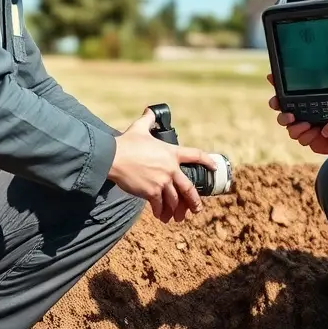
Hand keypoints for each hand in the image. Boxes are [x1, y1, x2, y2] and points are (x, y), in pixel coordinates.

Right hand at [107, 107, 217, 222]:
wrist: (113, 157)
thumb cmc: (126, 143)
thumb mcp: (140, 128)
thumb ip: (148, 120)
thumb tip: (149, 110)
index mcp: (172, 153)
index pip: (196, 155)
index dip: (207, 161)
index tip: (214, 167)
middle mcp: (170, 168)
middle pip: (189, 187)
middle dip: (195, 201)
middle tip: (197, 209)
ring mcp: (162, 181)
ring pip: (175, 200)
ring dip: (177, 211)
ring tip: (177, 218)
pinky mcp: (151, 192)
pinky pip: (160, 205)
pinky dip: (161, 212)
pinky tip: (161, 216)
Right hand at [267, 74, 327, 154]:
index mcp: (307, 101)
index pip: (288, 94)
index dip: (278, 87)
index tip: (272, 79)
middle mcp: (302, 114)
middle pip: (282, 114)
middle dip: (281, 113)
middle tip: (289, 114)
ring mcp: (305, 128)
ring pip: (290, 128)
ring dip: (295, 127)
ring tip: (306, 124)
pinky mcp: (311, 140)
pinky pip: (302, 139)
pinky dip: (306, 135)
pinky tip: (314, 132)